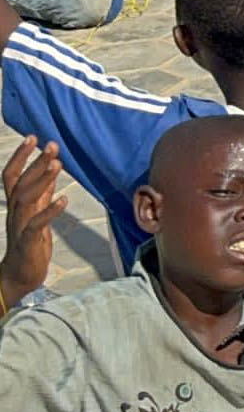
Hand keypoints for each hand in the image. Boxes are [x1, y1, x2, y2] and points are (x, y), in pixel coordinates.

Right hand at [2, 138, 64, 304]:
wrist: (20, 275)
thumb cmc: (29, 242)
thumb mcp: (36, 212)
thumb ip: (42, 192)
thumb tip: (51, 168)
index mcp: (16, 205)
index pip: (12, 175)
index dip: (20, 156)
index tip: (33, 136)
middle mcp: (15, 212)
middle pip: (20, 183)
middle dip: (35, 162)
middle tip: (51, 144)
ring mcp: (20, 227)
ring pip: (26, 199)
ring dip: (42, 180)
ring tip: (57, 164)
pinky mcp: (28, 242)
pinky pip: (36, 224)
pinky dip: (49, 211)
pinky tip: (63, 200)